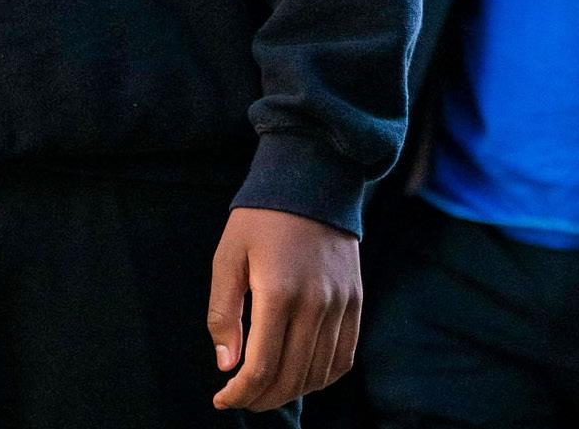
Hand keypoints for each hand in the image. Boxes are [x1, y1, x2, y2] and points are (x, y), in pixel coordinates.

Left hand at [207, 206, 360, 413]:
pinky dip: (322, 377)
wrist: (314, 178)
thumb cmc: (262, 218)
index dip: (239, 394)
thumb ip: (223, 313)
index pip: (261, 367)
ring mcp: (341, 303)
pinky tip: (301, 374)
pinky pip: (344, 356)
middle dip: (261, 399)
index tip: (222, 398)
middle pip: (291, 378)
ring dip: (290, 392)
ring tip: (267, 389)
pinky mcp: (356, 299)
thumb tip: (227, 364)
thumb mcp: (228, 257)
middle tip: (241, 397)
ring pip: (319, 373)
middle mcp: (315, 303)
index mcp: (278, 292)